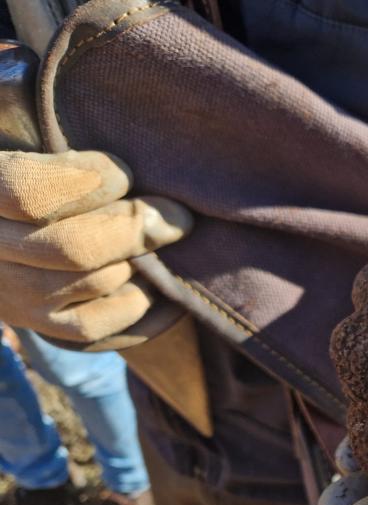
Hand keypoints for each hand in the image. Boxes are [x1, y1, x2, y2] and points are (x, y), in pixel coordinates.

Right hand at [0, 151, 191, 346]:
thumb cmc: (30, 175)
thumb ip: (63, 158)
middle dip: (135, 228)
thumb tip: (121, 172)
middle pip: (73, 247)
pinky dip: (134, 302)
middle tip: (178, 216)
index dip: (89, 182)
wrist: (8, 232)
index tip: (125, 173)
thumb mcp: (23, 143)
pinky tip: (154, 281)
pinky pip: (93, 325)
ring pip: (94, 282)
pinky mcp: (36, 324)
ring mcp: (11, 295)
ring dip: (140, 261)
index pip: (30, 194)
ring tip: (166, 241)